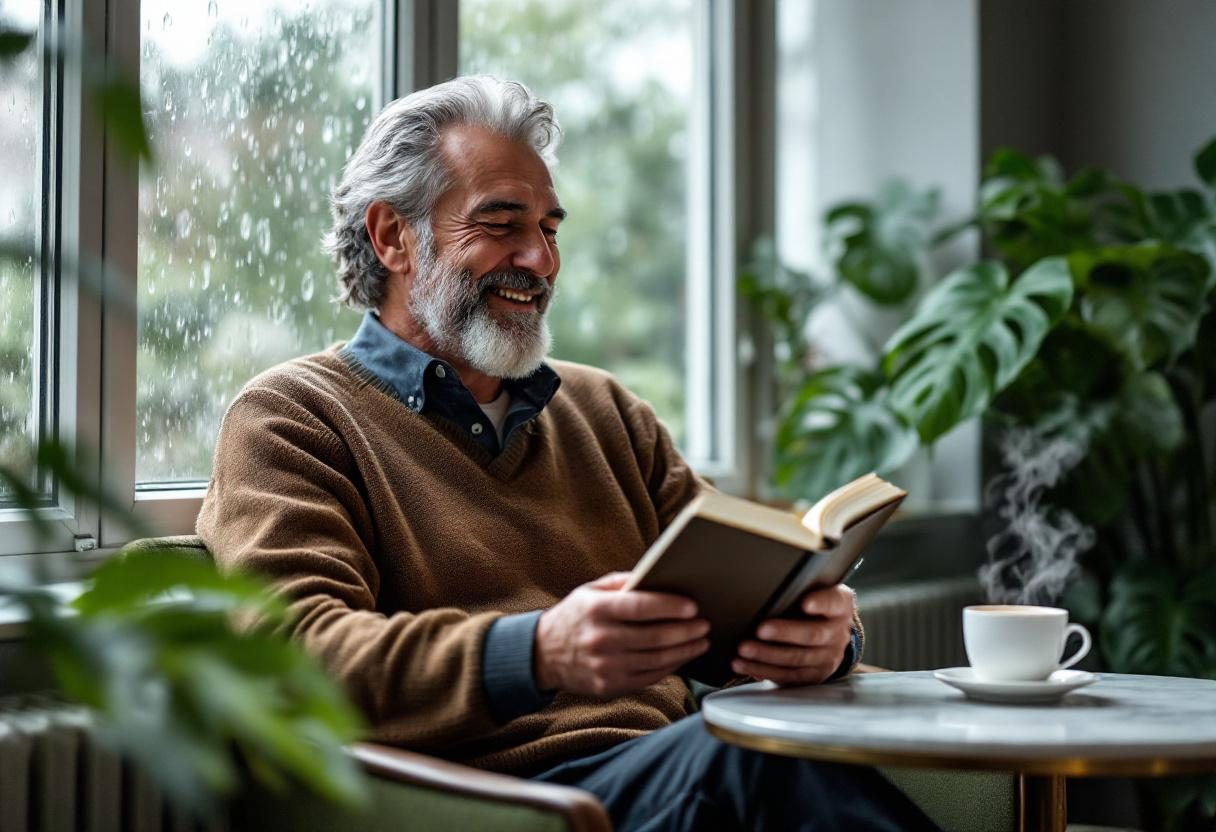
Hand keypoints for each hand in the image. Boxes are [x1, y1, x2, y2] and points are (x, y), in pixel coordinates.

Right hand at [535, 572, 709, 697]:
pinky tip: (682, 656)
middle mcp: (601, 639)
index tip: (693, 606)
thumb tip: (658, 577)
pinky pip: (649, 677)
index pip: (639, 607)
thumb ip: (623, 583)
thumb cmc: (575, 616)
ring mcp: (605, 666)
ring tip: (701, 640)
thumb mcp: (590, 591)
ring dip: (685, 650)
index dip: (669, 606)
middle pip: (654, 636)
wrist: (543, 654)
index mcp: (596, 610)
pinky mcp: (610, 686)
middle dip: (686, 630)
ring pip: (657, 660)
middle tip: (705, 624)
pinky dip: (671, 667)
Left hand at [731, 584, 855, 684]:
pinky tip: (746, 665)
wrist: (832, 632)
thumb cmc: (814, 605)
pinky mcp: (814, 675)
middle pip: (813, 634)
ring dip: (767, 655)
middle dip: (784, 633)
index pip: (834, 602)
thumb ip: (799, 590)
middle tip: (760, 629)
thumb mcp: (816, 591)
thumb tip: (765, 590)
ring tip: (745, 649)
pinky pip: (788, 675)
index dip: (821, 603)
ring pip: (797, 658)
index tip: (806, 603)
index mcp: (840, 606)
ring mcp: (828, 657)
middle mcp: (838, 633)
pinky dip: (764, 670)